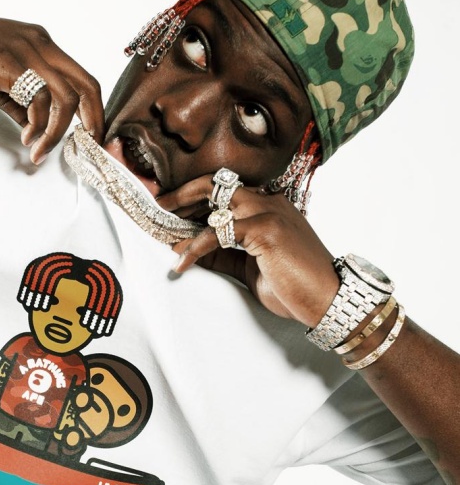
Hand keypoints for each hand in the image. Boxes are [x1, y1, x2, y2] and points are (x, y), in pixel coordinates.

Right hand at [0, 0, 103, 163]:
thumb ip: (17, 101)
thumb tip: (34, 127)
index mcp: (38, 43)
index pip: (81, 77)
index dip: (91, 109)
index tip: (86, 136)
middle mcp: (38, 41)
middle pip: (86, 84)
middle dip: (92, 121)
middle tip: (85, 148)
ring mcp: (23, 49)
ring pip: (66, 96)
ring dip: (57, 132)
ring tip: (38, 150)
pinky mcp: (5, 61)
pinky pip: (39, 98)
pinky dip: (38, 125)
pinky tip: (25, 137)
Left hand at [159, 176, 339, 326]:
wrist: (327, 300)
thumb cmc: (293, 285)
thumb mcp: (249, 268)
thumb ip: (221, 255)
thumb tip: (183, 248)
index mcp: (269, 206)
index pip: (224, 191)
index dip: (193, 198)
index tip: (169, 209)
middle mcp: (269, 201)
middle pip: (216, 183)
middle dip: (182, 193)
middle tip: (157, 206)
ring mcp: (268, 212)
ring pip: (214, 199)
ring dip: (182, 212)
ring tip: (161, 230)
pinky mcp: (265, 230)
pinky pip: (218, 233)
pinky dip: (194, 248)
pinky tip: (181, 264)